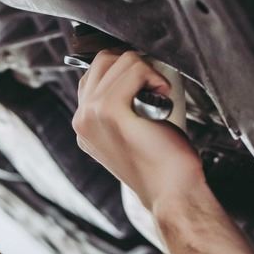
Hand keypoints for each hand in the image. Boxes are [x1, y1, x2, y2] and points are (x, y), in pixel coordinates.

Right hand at [72, 50, 203, 210]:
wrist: (171, 193)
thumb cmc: (161, 166)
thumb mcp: (131, 133)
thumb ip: (121, 107)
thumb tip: (134, 72)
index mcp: (84, 126)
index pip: (94, 75)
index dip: (125, 72)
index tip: (146, 87)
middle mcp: (82, 120)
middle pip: (103, 61)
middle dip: (134, 66)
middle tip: (154, 89)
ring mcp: (92, 115)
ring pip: (119, 60)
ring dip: (147, 72)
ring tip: (159, 96)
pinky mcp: (110, 111)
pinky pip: (135, 70)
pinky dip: (154, 77)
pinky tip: (163, 96)